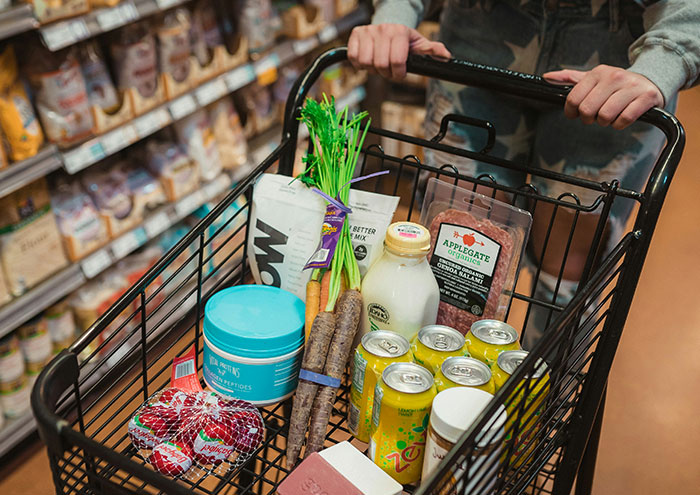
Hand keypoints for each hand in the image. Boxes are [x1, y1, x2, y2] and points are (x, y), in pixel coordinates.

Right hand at [348, 23, 450, 79]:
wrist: (388, 24)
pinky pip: (354, 57)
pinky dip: (360, 65)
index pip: (397, 61)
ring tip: (379, 65)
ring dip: (372, 69)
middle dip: (386, 73)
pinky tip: (368, 61)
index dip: (398, 73)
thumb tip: (446, 57)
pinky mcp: (356, 34)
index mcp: (400, 32)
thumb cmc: (404, 39)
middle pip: (380, 64)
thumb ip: (433, 51)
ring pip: (366, 62)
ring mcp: (368, 31)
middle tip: (389, 70)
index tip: (400, 73)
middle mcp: (382, 29)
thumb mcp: (420, 44)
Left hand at [543, 65, 663, 128]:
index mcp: (598, 72)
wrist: (651, 81)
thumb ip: (570, 79)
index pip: (573, 98)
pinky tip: (622, 117)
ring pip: (605, 115)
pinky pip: (624, 119)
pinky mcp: (646, 97)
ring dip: (605, 122)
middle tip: (595, 116)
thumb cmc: (617, 85)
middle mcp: (614, 77)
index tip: (576, 114)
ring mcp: (631, 87)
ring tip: (610, 116)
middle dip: (589, 118)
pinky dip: (620, 124)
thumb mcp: (594, 79)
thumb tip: (547, 77)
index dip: (572, 111)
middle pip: (587, 109)